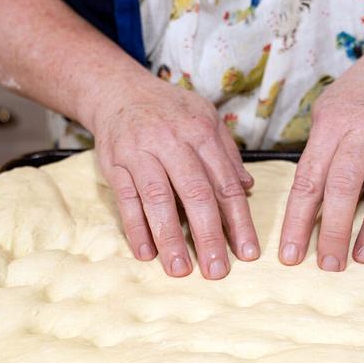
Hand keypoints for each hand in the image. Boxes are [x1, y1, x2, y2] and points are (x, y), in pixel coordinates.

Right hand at [89, 71, 259, 278]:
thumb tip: (248, 187)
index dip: (238, 220)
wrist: (119, 91)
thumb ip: (227, 154)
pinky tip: (146, 253)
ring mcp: (140, 153)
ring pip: (158, 199)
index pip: (224, 183)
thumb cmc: (170, 111)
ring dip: (169, 237)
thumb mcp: (206, 119)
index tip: (247, 252)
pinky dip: (135, 228)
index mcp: (201, 132)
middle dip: (208, 236)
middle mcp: (172, 142)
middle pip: (195, 194)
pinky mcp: (115, 164)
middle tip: (217, 271)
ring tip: (180, 269)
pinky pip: (126, 200)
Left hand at [278, 42, 363, 270]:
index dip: (298, 219)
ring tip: (363, 257)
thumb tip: (305, 211)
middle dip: (334, 230)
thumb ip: (316, 156)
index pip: (310, 178)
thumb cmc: (356, 99)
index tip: (290, 254)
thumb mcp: (325, 114)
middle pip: (345, 185)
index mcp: (333, 122)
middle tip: (328, 264)